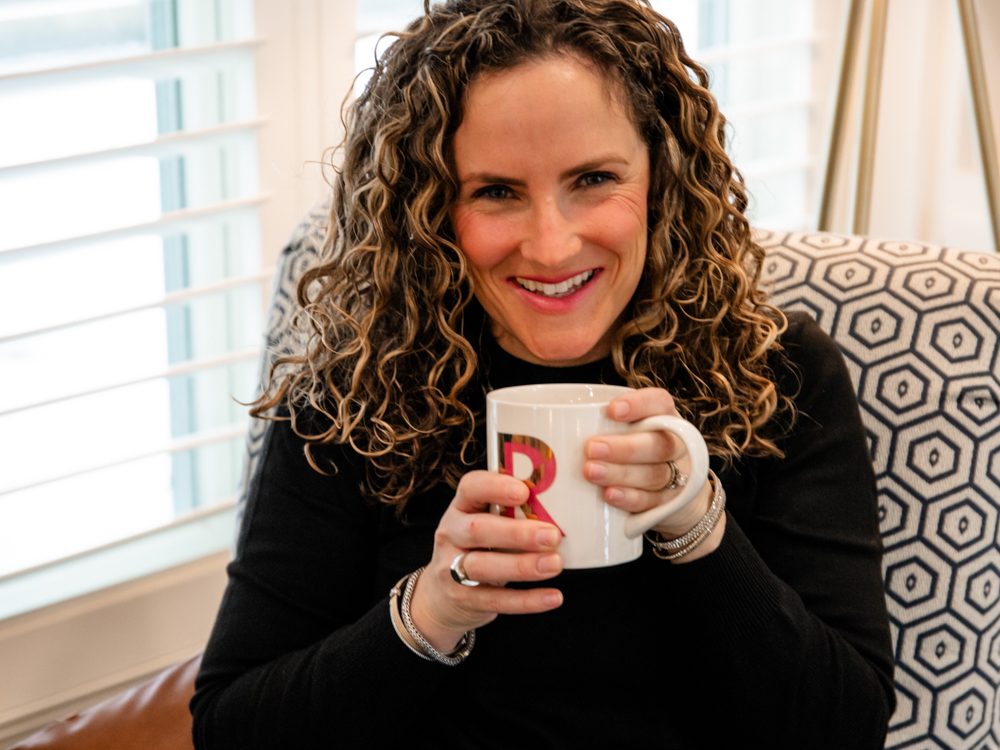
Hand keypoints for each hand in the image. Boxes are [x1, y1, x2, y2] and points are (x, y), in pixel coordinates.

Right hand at [409, 470, 563, 651]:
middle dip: (517, 533)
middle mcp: (452, 534)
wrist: (443, 594)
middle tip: (552, 535)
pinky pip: (496, 600)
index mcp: (461, 507)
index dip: (495, 487)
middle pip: (478, 530)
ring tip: (555, 564)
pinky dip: (527, 600)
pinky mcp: (464, 599)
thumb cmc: (478, 547)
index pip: (471, 488)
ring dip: (522, 565)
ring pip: (484, 567)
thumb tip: (561, 506)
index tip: (524, 492)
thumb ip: (513, 513)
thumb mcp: (487, 522)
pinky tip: (553, 596)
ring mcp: (451, 569)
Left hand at [583, 387, 718, 545]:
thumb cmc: (635, 455)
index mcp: (663, 418)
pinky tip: (610, 495)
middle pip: (657, 443)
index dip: (639, 404)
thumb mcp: (624, 434)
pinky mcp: (670, 504)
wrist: (675, 499)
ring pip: (653, 474)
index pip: (659, 403)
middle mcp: (675, 444)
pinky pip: (652, 501)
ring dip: (621, 473)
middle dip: (624, 447)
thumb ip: (598, 426)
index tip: (611, 410)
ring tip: (591, 472)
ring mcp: (677, 476)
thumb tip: (539, 423)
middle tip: (591, 448)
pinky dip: (630, 498)